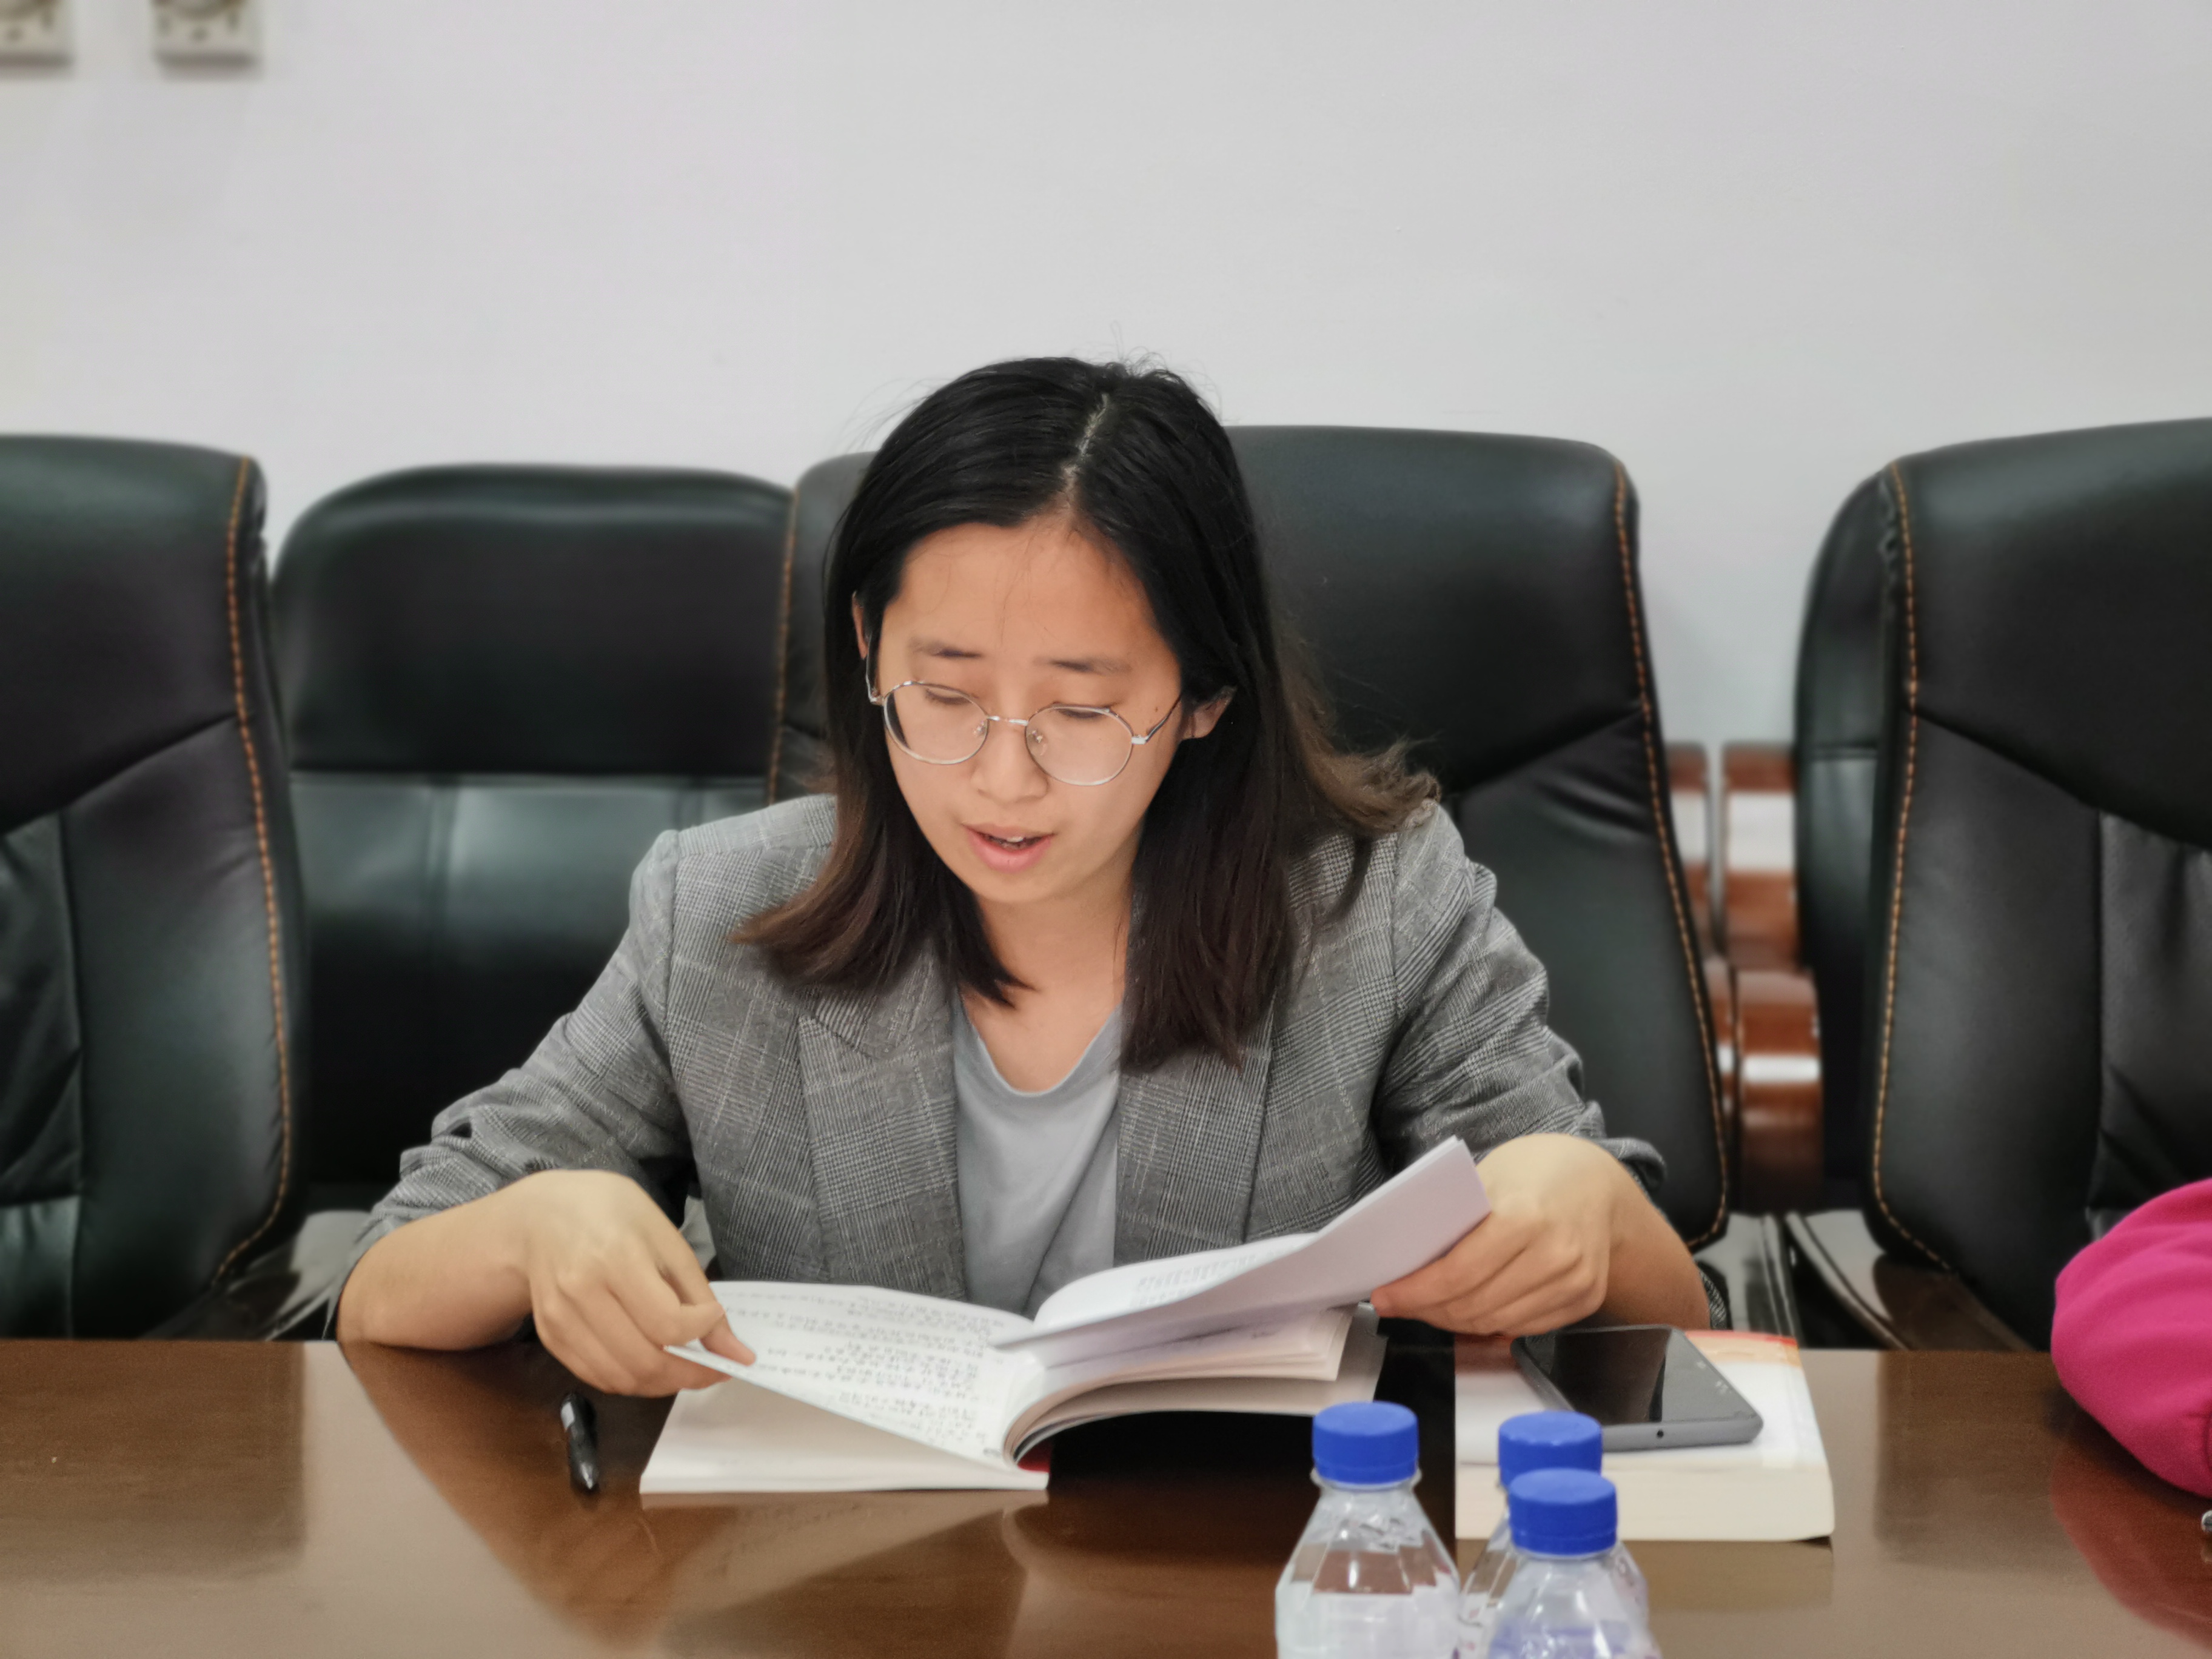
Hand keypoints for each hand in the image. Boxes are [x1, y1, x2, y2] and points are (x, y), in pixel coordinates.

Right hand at [501, 1170, 754, 1394]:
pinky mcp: (550, 1338)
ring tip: (687, 1366)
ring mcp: (560, 1320)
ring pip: (622, 1379)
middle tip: (715, 1367)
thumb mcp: (664, 1237)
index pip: (667, 1322)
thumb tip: (734, 1349)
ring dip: (664, 1383)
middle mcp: (580, 1293)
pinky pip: (599, 1377)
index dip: (703, 1331)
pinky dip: (633, 1380)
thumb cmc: (612, 1215)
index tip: (716, 1317)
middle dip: (691, 1373)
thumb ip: (698, 1293)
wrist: (541, 1215)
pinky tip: (652, 1362)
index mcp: (614, 1258)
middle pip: (645, 1361)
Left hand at [1369, 1134, 1662, 1335]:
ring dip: (1454, 1321)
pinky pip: (1524, 1327)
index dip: (1414, 1292)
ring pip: (1496, 1323)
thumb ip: (1454, 1220)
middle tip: (1399, 1304)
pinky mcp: (1585, 1300)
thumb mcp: (1487, 1177)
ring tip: (1427, 1308)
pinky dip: (1489, 1324)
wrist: (1599, 1183)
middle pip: (1475, 1305)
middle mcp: (1556, 1255)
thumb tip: (1406, 1262)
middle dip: (1427, 1310)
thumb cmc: (1533, 1173)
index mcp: (1525, 1217)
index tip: (1384, 1296)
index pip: (1458, 1274)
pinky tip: (1466, 1312)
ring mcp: (1575, 1282)